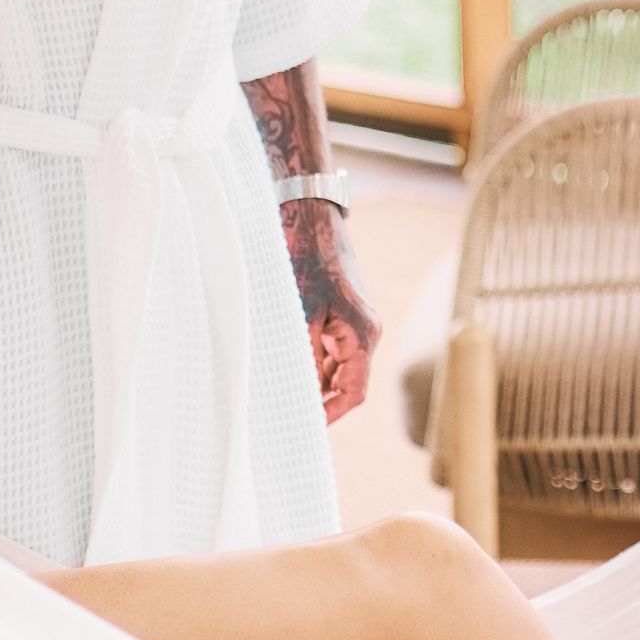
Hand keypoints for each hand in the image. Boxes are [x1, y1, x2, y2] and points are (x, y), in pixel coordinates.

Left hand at [281, 198, 379, 424]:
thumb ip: (302, 359)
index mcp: (362, 334)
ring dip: (310, 380)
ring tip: (276, 390)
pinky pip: (327, 348)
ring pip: (334, 367)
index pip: (352, 393)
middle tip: (281, 413)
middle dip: (316, 400)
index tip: (299, 428)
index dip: (328, 415)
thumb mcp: (298, 314)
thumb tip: (296, 396)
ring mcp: (352, 321)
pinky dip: (308, 360)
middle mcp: (364, 331)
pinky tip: (281, 363)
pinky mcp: (339, 310)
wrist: (307, 212)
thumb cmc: (304, 257)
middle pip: (344, 383)